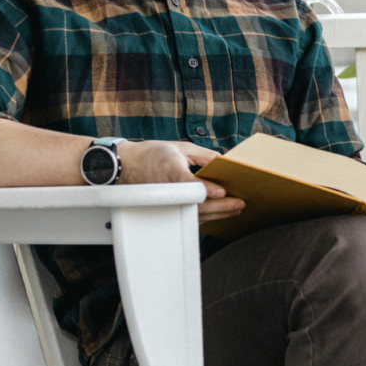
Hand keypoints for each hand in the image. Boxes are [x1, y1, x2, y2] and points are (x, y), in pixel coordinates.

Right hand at [117, 140, 243, 223]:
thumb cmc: (154, 155)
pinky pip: (189, 216)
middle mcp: (167, 188)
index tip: (220, 191)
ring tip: (236, 209)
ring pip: (194, 214)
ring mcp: (165, 202)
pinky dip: (207, 217)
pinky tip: (221, 214)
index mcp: (169, 168)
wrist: (126, 167)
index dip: (204, 188)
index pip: (188, 182)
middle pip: (195, 203)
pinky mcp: (166, 209)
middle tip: (239, 203)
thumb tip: (225, 162)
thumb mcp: (180, 148)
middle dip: (220, 206)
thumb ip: (204, 155)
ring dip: (218, 214)